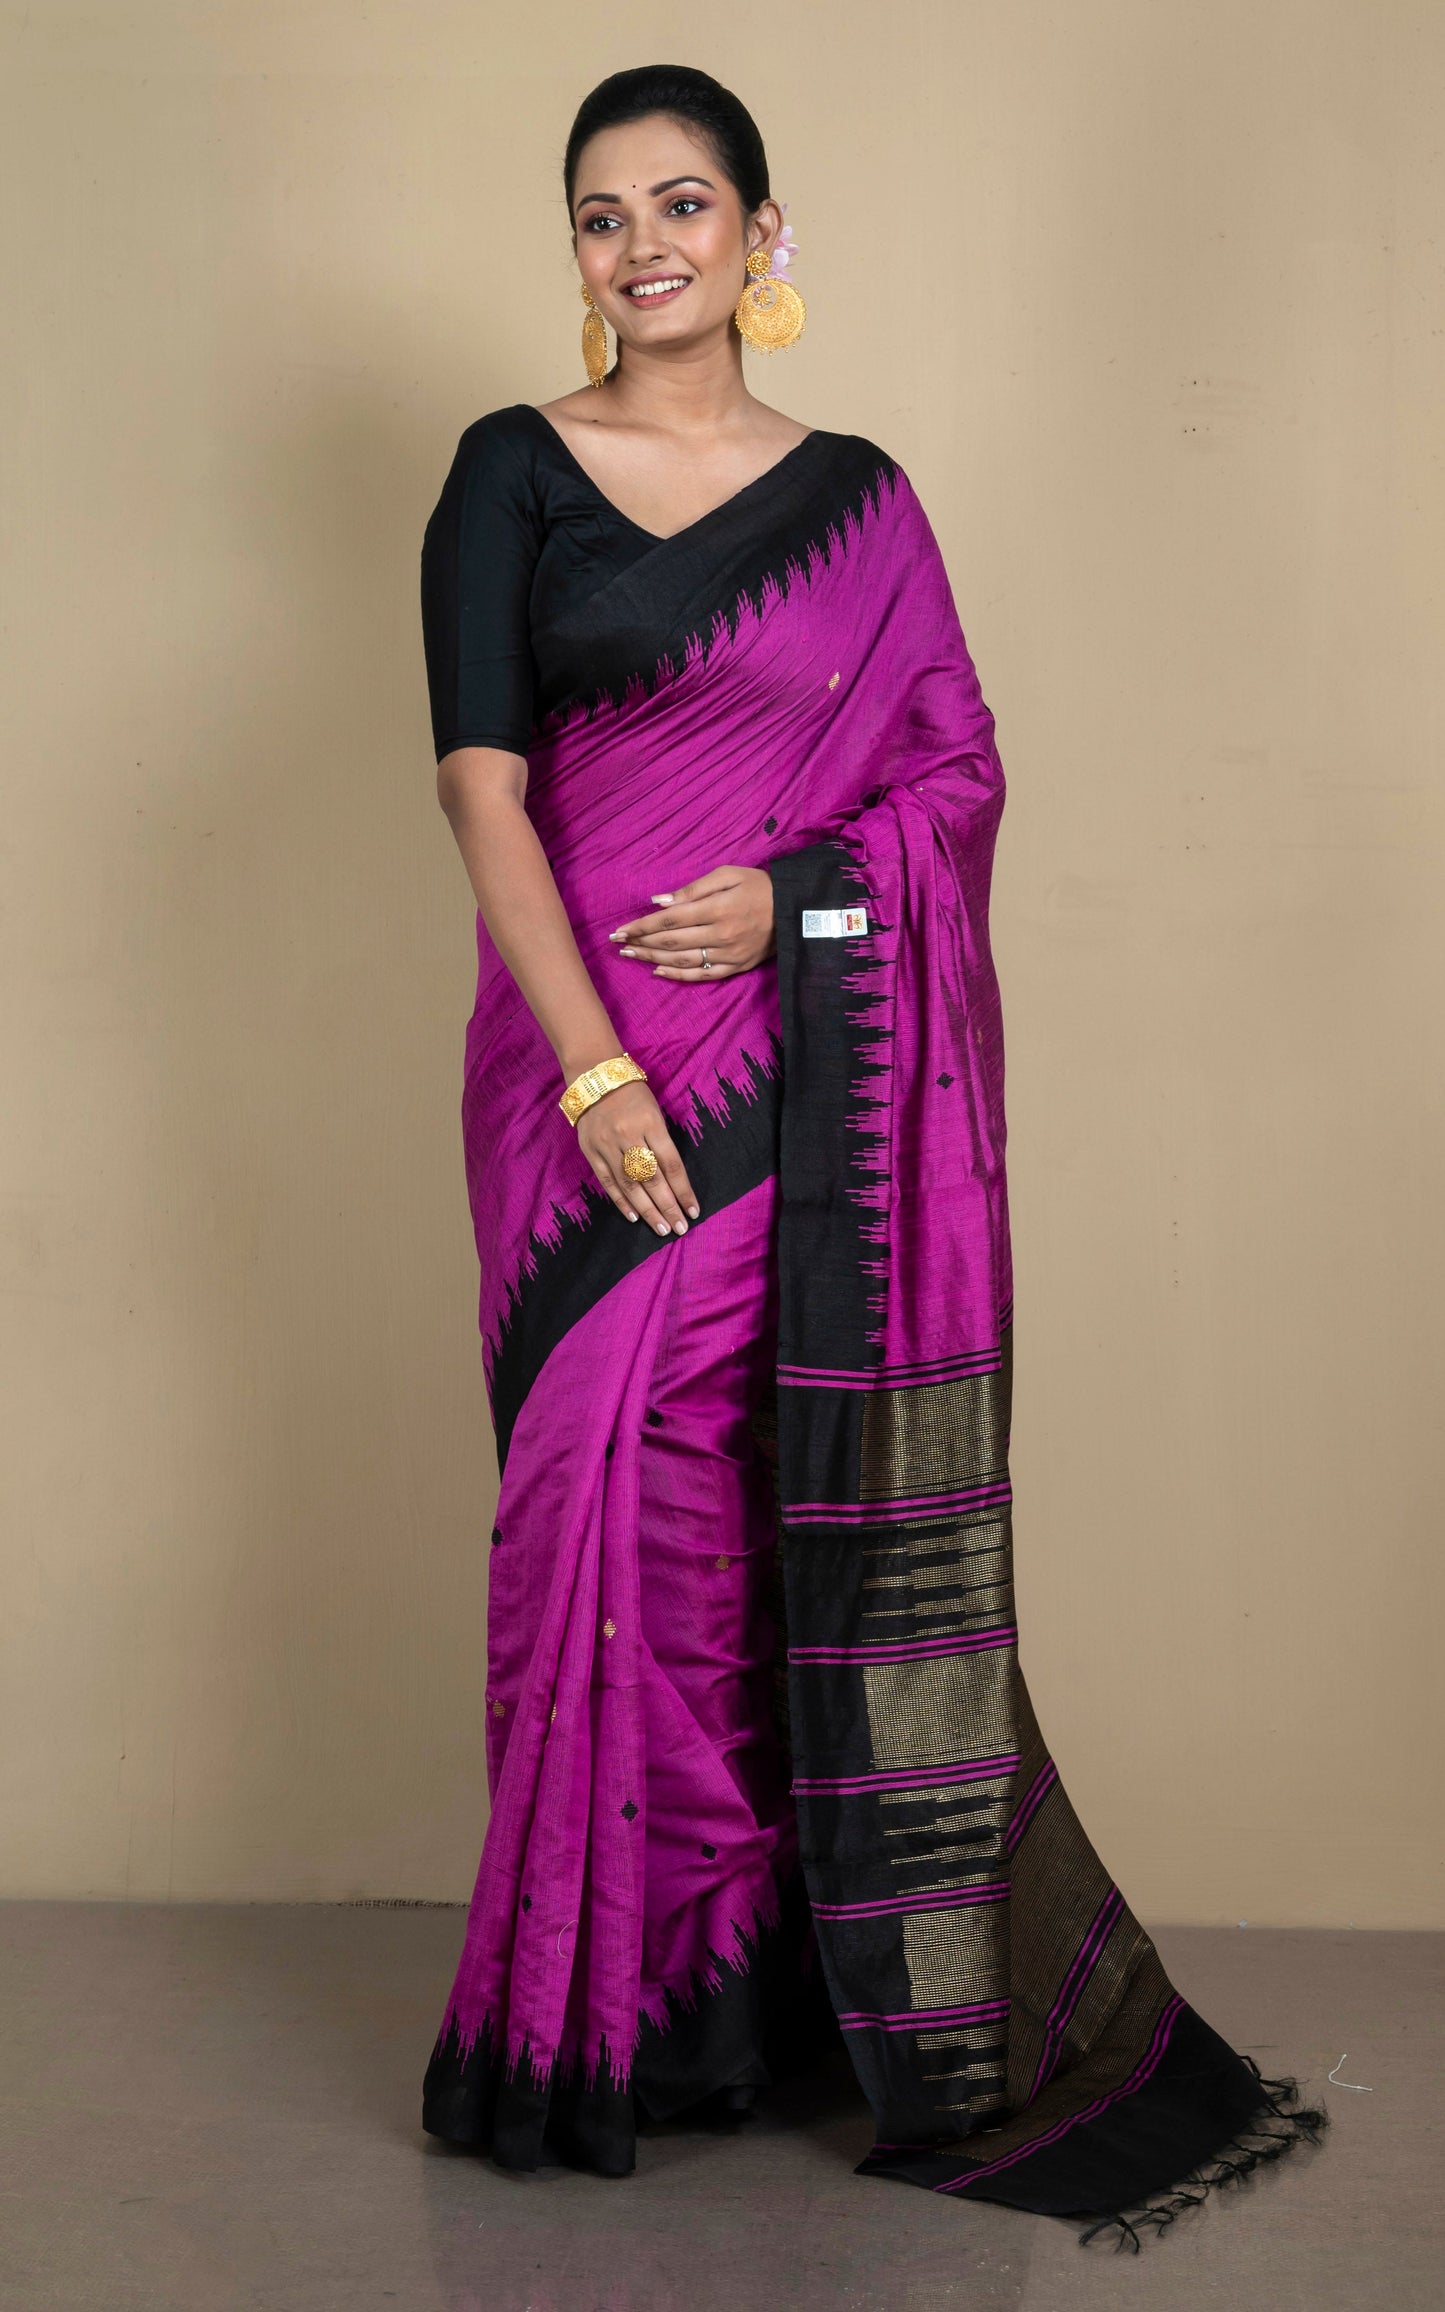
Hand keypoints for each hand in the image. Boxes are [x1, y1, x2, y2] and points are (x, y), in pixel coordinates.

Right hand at [576, 1080, 699, 1236]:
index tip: (693, 1210)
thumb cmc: (633, 1095)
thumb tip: (674, 1182)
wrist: (594, 1077)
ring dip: (647, 1210)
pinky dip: (621, 1201)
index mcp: (650, 1123)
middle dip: (667, 1206)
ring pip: (630, 1185)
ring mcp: (607, 1145)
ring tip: (661, 1228)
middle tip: (679, 1227)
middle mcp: (628, 1135)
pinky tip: (634, 1216)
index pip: (671, 1164)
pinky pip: (608, 1181)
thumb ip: (662, 1144)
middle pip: (651, 1178)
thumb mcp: (655, 1112)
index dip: (683, 1190)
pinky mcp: (590, 1151)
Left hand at [609, 865, 775, 980]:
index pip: (669, 920)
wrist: (796, 911)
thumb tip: (660, 902)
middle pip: (670, 941)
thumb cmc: (760, 886)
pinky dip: (678, 975)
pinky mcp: (736, 967)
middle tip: (617, 942)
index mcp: (716, 909)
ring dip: (652, 959)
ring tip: (630, 955)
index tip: (621, 928)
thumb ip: (693, 889)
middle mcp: (719, 935)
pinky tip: (658, 972)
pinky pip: (702, 975)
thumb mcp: (728, 875)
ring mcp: (727, 955)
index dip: (642, 925)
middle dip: (640, 942)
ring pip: (681, 960)